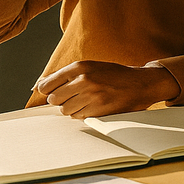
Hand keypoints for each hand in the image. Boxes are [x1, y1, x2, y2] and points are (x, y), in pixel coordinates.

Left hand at [36, 61, 179, 118]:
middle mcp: (83, 80)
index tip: (55, 91)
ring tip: (87, 101)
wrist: (143, 83)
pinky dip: (84, 114)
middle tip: (75, 96)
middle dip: (62, 100)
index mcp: (80, 67)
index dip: (48, 90)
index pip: (46, 84)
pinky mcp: (98, 109)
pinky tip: (95, 106)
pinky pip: (78, 117)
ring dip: (73, 108)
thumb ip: (68, 75)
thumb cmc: (115, 75)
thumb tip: (41, 86)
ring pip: (65, 110)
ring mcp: (91, 96)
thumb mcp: (92, 67)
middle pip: (53, 99)